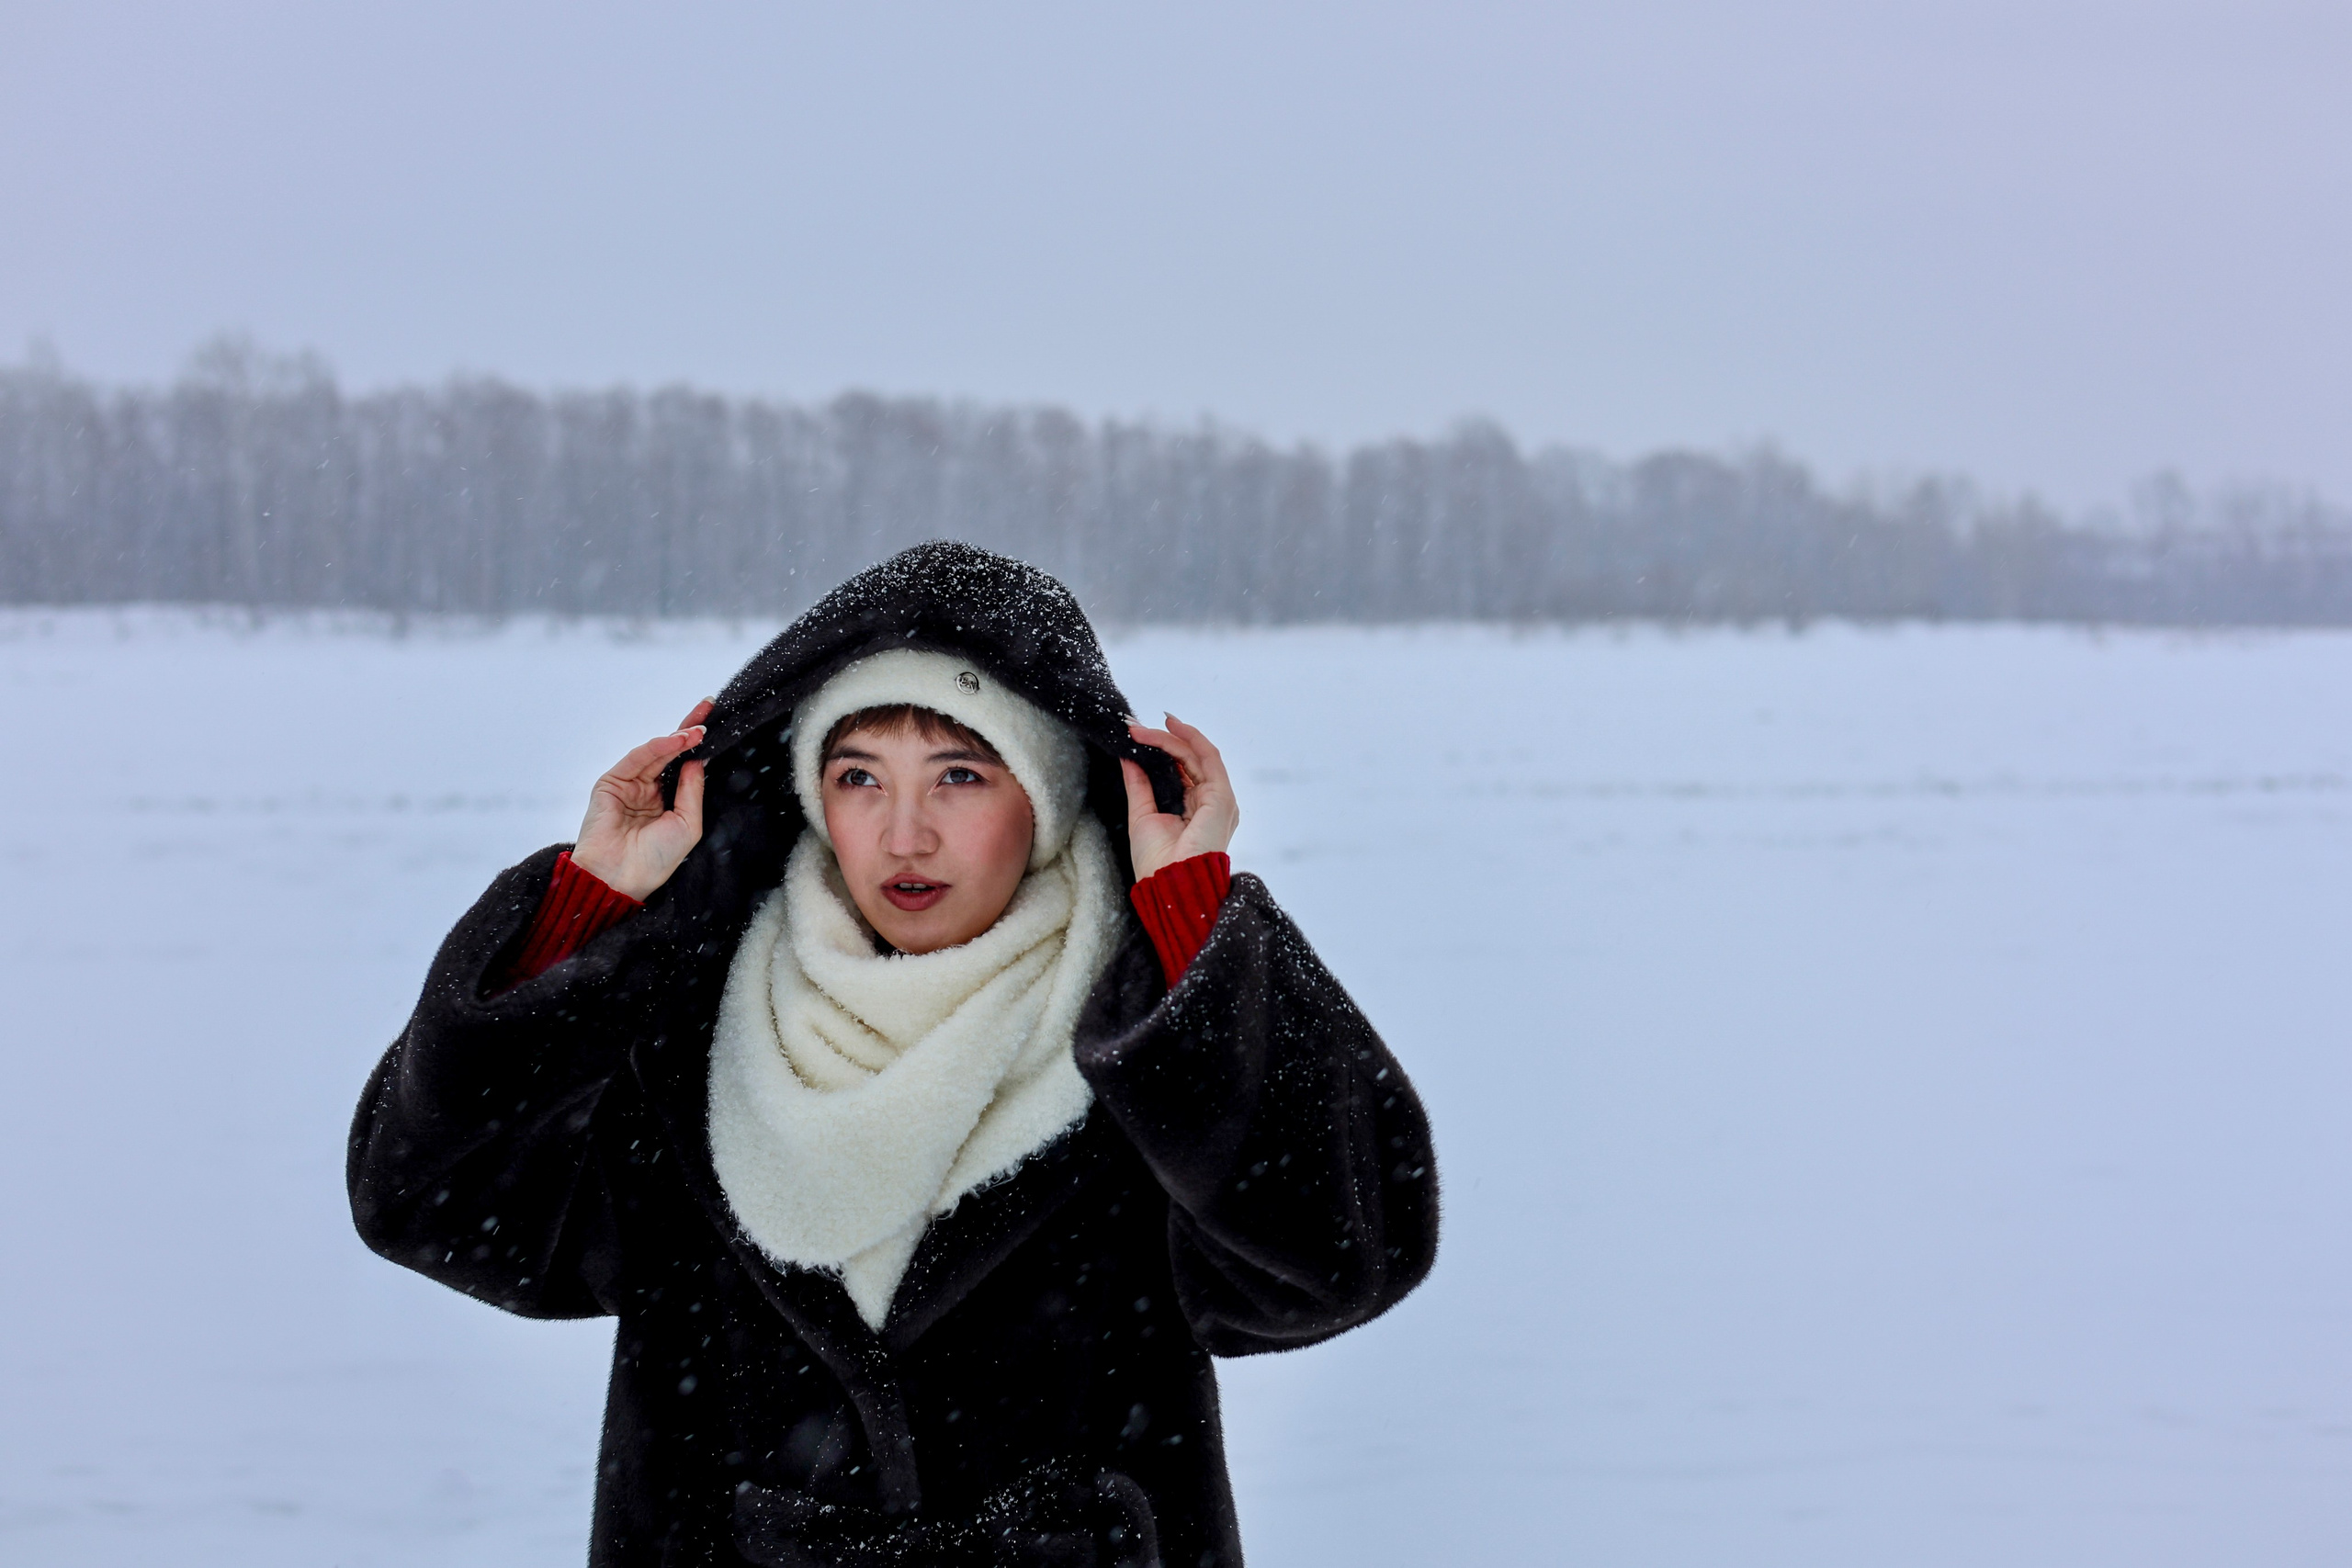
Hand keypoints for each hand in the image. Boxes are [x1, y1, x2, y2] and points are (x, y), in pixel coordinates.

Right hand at [570, 699, 711, 900]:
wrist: (619, 877)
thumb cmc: (654, 860)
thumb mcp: (687, 824)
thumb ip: (692, 790)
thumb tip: (697, 760)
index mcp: (667, 802)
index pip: (684, 767)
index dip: (697, 747)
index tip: (714, 726)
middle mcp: (649, 790)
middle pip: (671, 753)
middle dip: (689, 731)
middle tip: (708, 711)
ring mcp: (630, 785)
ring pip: (656, 753)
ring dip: (677, 739)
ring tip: (697, 730)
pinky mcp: (611, 782)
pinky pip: (637, 759)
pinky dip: (657, 746)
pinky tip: (676, 740)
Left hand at [1120, 713, 1239, 882]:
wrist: (1167, 885)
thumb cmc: (1156, 863)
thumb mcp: (1142, 814)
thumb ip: (1139, 784)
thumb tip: (1129, 756)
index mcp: (1196, 809)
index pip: (1182, 770)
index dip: (1160, 749)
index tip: (1135, 735)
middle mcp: (1211, 802)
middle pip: (1189, 759)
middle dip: (1162, 739)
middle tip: (1134, 727)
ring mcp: (1219, 799)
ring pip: (1197, 754)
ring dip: (1170, 737)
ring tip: (1142, 728)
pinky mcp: (1221, 797)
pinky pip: (1207, 758)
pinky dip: (1188, 739)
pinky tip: (1169, 728)